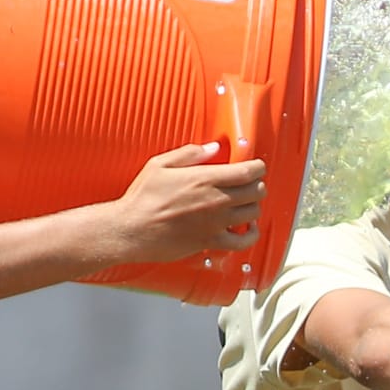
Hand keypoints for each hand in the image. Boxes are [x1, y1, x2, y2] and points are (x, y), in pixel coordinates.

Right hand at [115, 143, 269, 258]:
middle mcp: (216, 201)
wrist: (131, 230)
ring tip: (245, 202)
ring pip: (254, 213)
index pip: (248, 171)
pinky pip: (244, 242)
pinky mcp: (211, 242)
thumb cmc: (142, 198)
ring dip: (253, 205)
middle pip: (256, 191)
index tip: (255, 166)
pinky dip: (251, 234)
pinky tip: (248, 227)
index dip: (257, 167)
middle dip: (257, 184)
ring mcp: (216, 223)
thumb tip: (213, 148)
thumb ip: (190, 154)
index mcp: (205, 178)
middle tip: (249, 183)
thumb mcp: (160, 164)